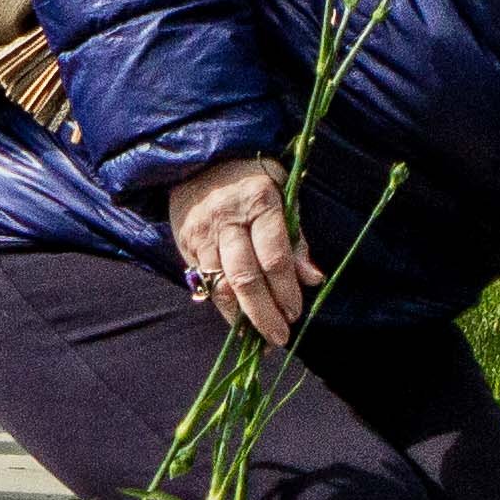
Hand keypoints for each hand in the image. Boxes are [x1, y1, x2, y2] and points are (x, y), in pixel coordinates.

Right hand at [167, 155, 319, 345]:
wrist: (199, 159)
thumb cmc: (251, 179)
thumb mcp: (282, 195)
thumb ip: (296, 238)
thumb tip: (313, 279)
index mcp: (259, 201)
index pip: (274, 256)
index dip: (286, 290)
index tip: (296, 313)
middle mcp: (228, 219)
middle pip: (246, 277)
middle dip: (264, 313)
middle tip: (280, 337)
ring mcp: (203, 233)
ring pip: (221, 286)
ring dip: (240, 318)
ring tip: (258, 339)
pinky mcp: (186, 245)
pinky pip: (205, 283)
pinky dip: (222, 306)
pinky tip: (237, 321)